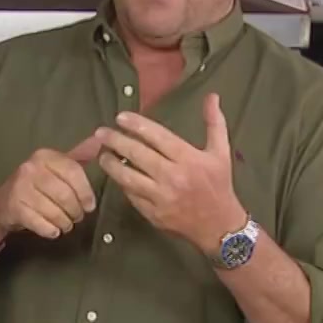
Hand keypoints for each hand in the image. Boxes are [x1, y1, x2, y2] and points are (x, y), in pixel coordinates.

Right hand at [0, 135, 100, 240]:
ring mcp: (21, 188)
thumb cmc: (35, 184)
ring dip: (65, 223)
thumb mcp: (56, 166)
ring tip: (66, 224)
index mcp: (45, 156)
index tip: (90, 206)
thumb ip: (79, 155)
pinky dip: (51, 230)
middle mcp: (31, 168)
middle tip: (77, 217)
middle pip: (66, 195)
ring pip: (55, 211)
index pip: (74, 172)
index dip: (86, 192)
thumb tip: (100, 141)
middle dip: (76, 211)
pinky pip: (41, 224)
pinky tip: (53, 230)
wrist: (2, 203)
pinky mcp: (15, 208)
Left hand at [95, 93, 245, 250]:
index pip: (157, 137)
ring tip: (102, 154)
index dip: (137, 125)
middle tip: (101, 133)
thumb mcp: (221, 152)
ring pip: (128, 178)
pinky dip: (122, 184)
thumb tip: (211, 96)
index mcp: (189, 159)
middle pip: (138, 155)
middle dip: (116, 141)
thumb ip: (215, 123)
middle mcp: (173, 177)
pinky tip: (115, 175)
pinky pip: (131, 196)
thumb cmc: (218, 185)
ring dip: (111, 164)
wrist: (219, 226)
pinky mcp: (153, 214)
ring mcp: (161, 197)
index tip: (121, 117)